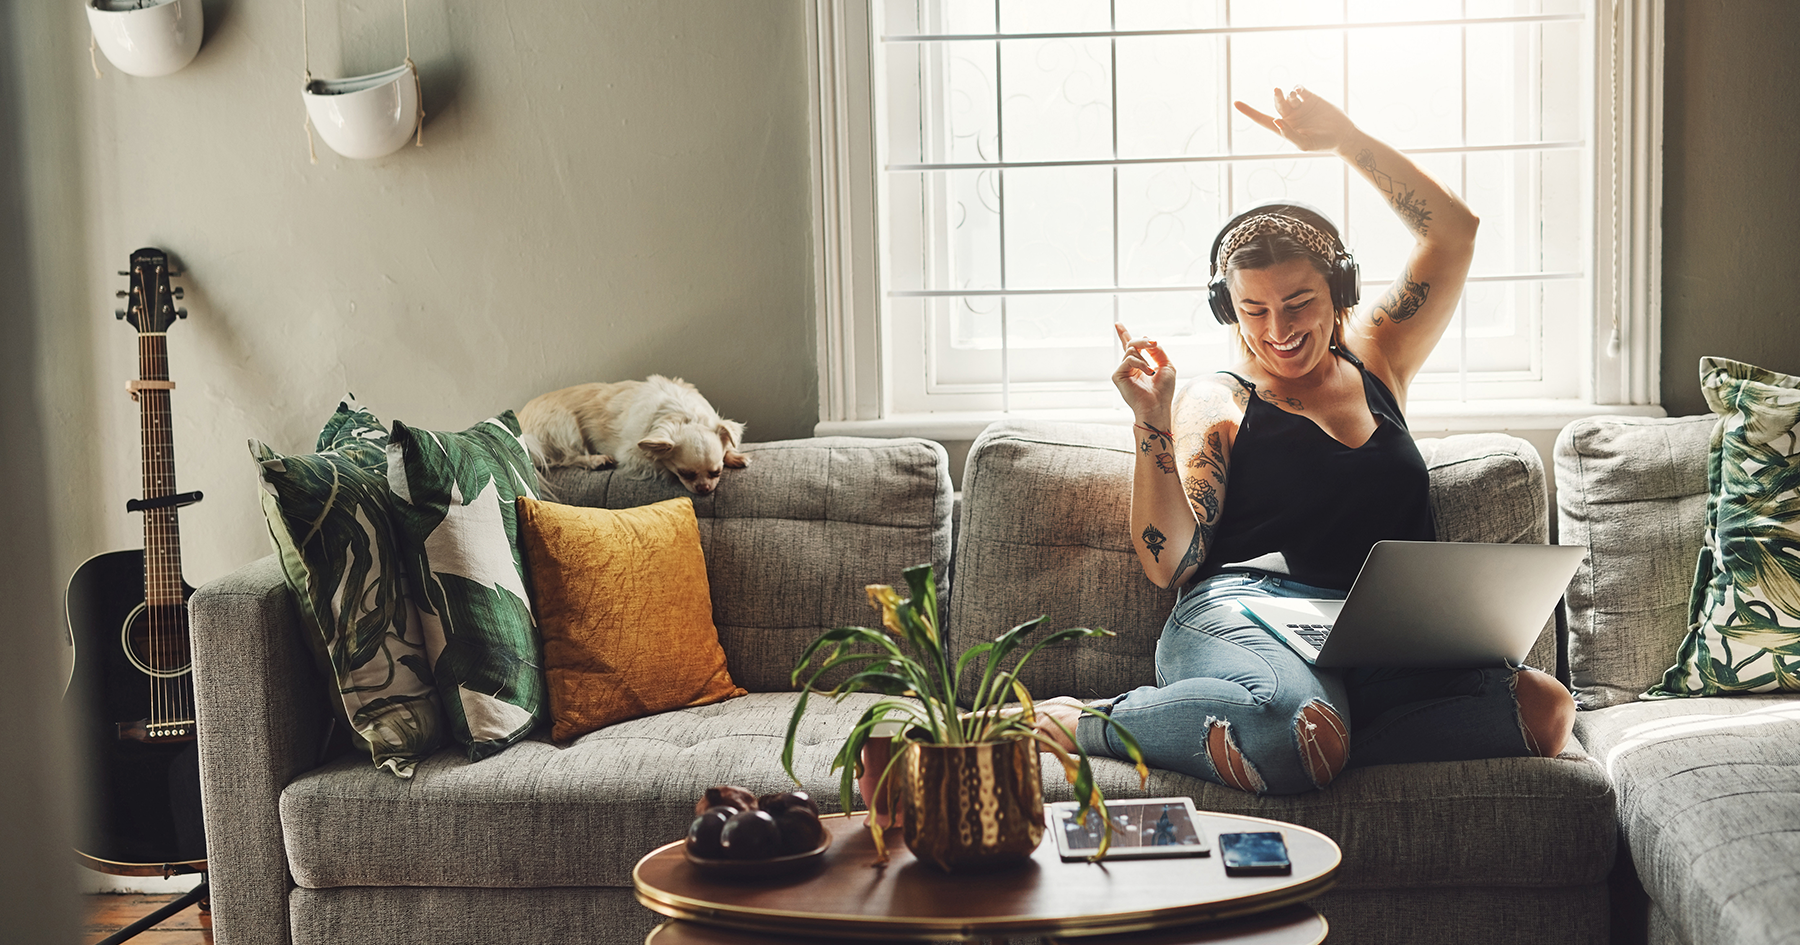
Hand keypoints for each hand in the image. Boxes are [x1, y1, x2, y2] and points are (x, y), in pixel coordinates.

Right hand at [1111, 322, 1176, 418]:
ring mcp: (1123, 371)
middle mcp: (1130, 367)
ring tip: (1151, 370)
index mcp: (1140, 365)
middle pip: (1131, 344)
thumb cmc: (1163, 391)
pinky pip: (1128, 360)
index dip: (1124, 334)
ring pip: (1131, 350)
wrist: (1157, 406)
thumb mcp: (1167, 365)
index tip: (1118, 324)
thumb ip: (1158, 351)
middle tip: (1154, 344)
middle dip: (1143, 341)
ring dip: (1145, 356)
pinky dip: (1140, 364)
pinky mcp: (1118, 376)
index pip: (1131, 347)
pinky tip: (1148, 372)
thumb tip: (1147, 339)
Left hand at [1234, 87, 1356, 153]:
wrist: (1342, 135)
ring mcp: (1300, 106)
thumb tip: (1275, 122)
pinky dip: (1298, 89)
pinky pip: (1299, 89)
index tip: (1236, 103)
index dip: (1250, 112)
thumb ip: (1289, 134)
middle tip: (1277, 91)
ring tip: (1296, 95)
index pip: (1262, 119)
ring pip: (1288, 95)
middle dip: (1276, 97)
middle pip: (1277, 103)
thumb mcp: (1304, 144)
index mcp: (1284, 128)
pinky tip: (1300, 91)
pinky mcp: (1311, 98)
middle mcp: (1290, 116)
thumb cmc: (1322, 144)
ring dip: (1288, 94)